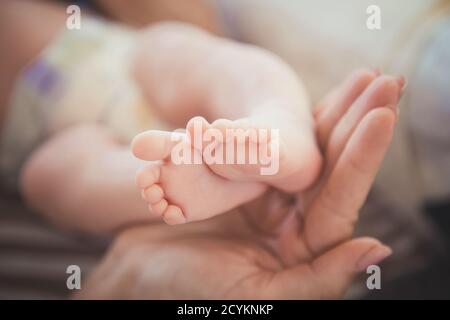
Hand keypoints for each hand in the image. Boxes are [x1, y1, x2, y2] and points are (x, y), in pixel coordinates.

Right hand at [78, 70, 400, 298]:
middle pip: (333, 168)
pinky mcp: (247, 180)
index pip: (340, 201)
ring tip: (366, 78)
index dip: (362, 159)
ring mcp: (271, 198)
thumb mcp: (256, 298)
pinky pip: (277, 144)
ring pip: (312, 151)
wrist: (136, 268)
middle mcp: (294, 223)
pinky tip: (323, 96)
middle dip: (358, 124)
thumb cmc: (184, 290)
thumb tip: (376, 248)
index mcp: (301, 252)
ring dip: (338, 113)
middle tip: (385, 82)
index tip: (382, 117)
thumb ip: (317, 280)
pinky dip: (299, 118)